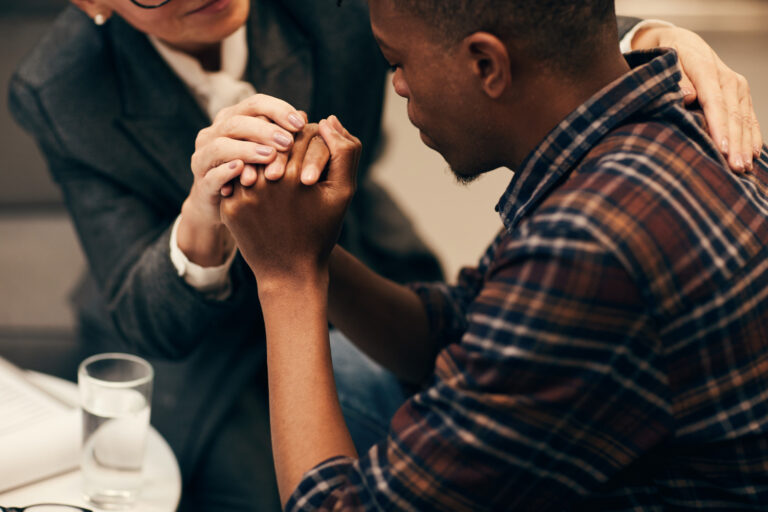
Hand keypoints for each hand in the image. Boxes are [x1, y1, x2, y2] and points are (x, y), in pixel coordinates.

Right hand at [188, 94, 306, 226]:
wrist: (222, 208)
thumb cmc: (252, 174)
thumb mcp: (267, 152)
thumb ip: (282, 135)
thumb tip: (304, 117)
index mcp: (230, 120)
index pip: (254, 104)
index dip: (278, 110)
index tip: (301, 124)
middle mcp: (212, 134)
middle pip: (237, 123)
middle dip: (264, 131)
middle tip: (288, 142)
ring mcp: (203, 158)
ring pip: (220, 146)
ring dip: (247, 150)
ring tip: (270, 156)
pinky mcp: (201, 184)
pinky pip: (212, 175)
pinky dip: (226, 172)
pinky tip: (243, 171)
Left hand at [220, 116, 360, 287]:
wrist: (290, 272)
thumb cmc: (320, 231)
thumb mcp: (343, 193)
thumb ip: (345, 152)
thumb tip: (327, 119)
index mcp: (300, 174)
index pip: (301, 135)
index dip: (309, 145)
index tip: (314, 162)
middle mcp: (269, 181)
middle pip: (275, 145)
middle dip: (285, 152)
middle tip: (293, 167)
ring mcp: (246, 194)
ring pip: (253, 158)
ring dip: (264, 163)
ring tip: (276, 178)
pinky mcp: (230, 206)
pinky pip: (237, 178)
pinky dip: (247, 179)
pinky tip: (260, 193)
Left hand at [633, 26, 762, 171]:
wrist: (684, 43)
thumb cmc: (670, 58)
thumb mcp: (667, 63)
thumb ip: (677, 80)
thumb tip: (688, 97)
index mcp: (707, 71)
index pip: (715, 103)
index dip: (719, 127)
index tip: (722, 148)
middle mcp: (728, 79)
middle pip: (734, 115)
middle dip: (736, 143)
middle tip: (736, 167)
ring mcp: (738, 87)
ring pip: (745, 119)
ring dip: (746, 145)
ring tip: (745, 168)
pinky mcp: (742, 94)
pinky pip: (750, 118)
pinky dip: (752, 136)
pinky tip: (754, 154)